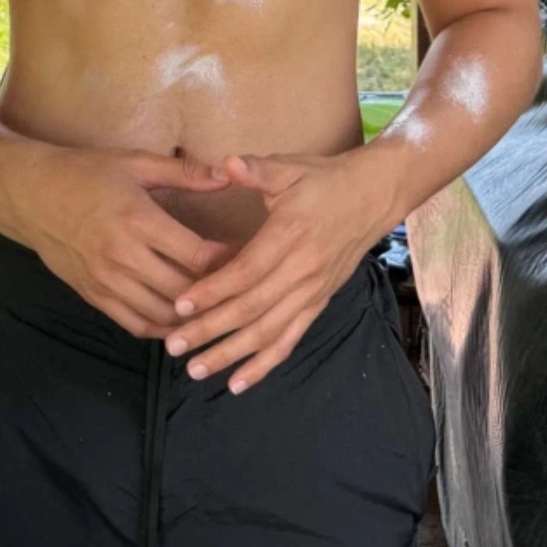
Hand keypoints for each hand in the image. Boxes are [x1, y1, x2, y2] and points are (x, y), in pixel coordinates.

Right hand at [0, 140, 234, 338]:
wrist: (30, 194)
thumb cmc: (85, 172)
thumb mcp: (134, 163)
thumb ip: (183, 173)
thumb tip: (227, 176)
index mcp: (138, 220)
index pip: (196, 255)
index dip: (229, 262)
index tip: (252, 258)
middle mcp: (123, 257)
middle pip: (183, 291)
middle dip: (217, 295)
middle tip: (244, 290)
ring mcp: (106, 281)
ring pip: (161, 316)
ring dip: (192, 319)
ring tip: (219, 311)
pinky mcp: (93, 296)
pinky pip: (134, 324)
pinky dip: (162, 328)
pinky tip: (181, 323)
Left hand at [164, 145, 397, 392]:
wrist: (373, 196)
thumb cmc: (324, 180)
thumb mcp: (290, 167)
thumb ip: (257, 169)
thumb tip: (226, 163)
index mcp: (290, 235)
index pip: (246, 272)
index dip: (213, 291)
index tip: (180, 304)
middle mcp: (302, 271)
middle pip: (252, 309)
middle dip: (210, 330)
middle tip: (173, 346)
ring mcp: (312, 292)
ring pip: (268, 332)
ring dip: (231, 354)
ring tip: (196, 371)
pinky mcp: (318, 304)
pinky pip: (290, 340)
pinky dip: (264, 364)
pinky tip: (238, 383)